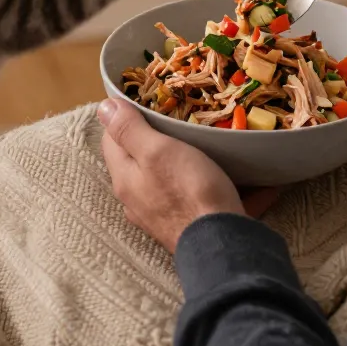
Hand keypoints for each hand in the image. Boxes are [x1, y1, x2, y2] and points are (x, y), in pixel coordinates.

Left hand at [99, 98, 276, 252]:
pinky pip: (200, 197)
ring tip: (212, 144)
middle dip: (159, 137)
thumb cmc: (189, 191)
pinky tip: (243, 177)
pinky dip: (217, 184)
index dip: (124, 115)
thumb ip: (129, 130)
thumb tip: (103, 107)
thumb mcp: (157, 151)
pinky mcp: (188, 226)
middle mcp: (137, 200)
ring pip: (171, 179)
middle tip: (183, 116)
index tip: (148, 99)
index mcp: (125, 178)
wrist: (222, 246)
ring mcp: (162, 216)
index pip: (111, 139)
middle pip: (141, 159)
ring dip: (188, 161)